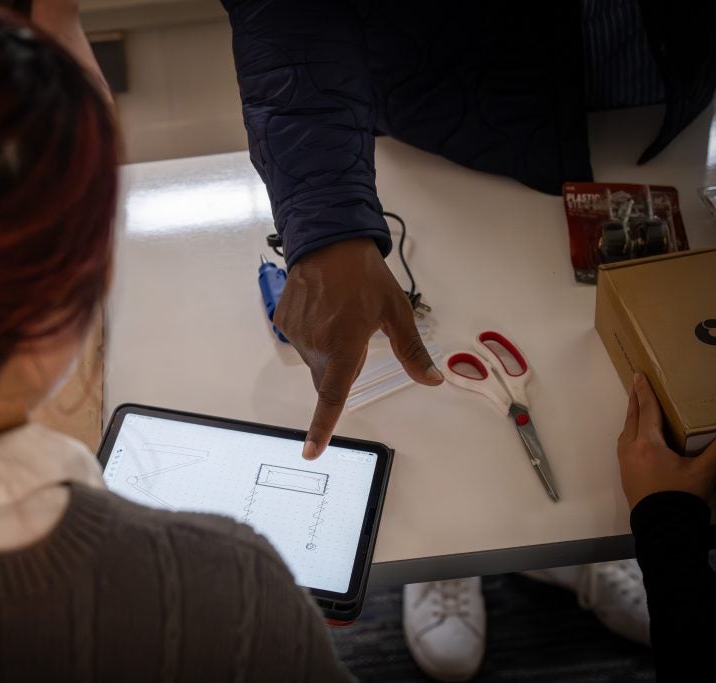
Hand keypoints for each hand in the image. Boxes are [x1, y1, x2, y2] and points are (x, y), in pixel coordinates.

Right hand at [274, 238, 442, 459]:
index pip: (332, 395)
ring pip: (314, 360)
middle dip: (342, 367)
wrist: (328, 241)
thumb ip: (411, 352)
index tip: (312, 449)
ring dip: (327, 350)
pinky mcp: (283, 323)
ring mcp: (296, 333)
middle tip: (357, 332)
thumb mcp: (396, 312)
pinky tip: (322, 310)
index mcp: (344, 344)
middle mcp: (316, 344)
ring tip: (338, 314)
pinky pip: (301, 342)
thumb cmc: (365, 276)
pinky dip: (312, 335)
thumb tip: (432, 380)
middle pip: (327, 378)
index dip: (322, 426)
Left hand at [617, 373, 715, 508]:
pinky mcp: (625, 472)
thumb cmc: (682, 496)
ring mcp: (624, 461)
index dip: (644, 392)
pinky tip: (638, 434)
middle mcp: (630, 449)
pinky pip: (625, 443)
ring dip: (632, 416)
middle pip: (632, 418)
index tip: (638, 375)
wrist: (662, 526)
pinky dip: (631, 431)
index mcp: (647, 444)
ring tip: (638, 405)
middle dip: (635, 400)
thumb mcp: (705, 470)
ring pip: (626, 431)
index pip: (646, 410)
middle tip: (636, 383)